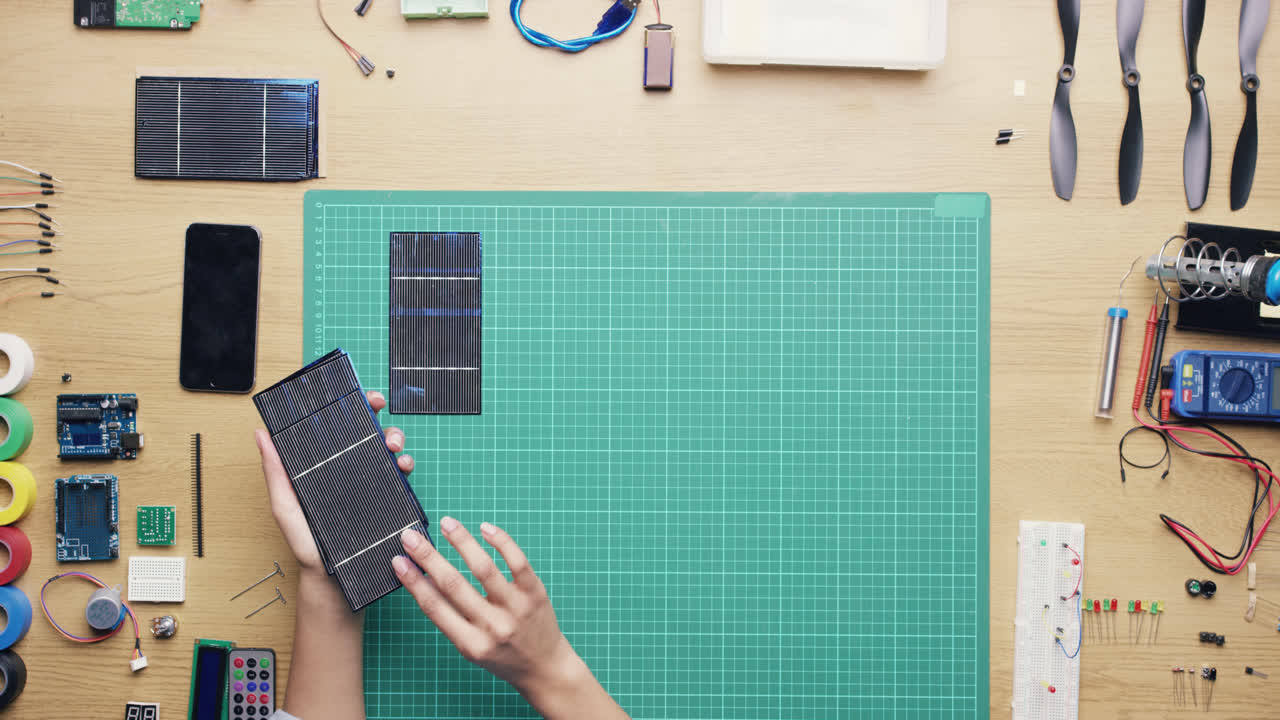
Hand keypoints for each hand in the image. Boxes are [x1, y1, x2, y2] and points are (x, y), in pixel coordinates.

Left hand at [256, 390, 414, 574]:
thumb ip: (276, 474)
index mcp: (325, 467)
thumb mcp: (285, 508)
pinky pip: (402, 476)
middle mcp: (350, 471)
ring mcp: (371, 484)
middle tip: (379, 415)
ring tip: (392, 446)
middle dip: (378, 417)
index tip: (362, 397)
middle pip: (369, 434)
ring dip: (395, 439)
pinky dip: (406, 465)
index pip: (339, 431)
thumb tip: (261, 437)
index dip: (351, 409)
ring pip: (388, 450)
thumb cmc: (307, 545)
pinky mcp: (389, 500)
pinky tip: (402, 468)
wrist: (334, 580)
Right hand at [392, 520, 585, 700]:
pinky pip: (517, 562)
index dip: (413, 582)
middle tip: (410, 537)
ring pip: (484, 569)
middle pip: (453, 585)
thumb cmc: (502, 654)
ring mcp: (515, 608)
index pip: (435, 607)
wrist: (545, 667)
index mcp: (470, 643)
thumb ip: (450, 616)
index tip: (398, 561)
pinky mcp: (535, 593)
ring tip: (447, 523)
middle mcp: (492, 626)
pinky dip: (500, 541)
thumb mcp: (470, 646)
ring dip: (462, 542)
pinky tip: (484, 528)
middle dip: (428, 557)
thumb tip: (425, 578)